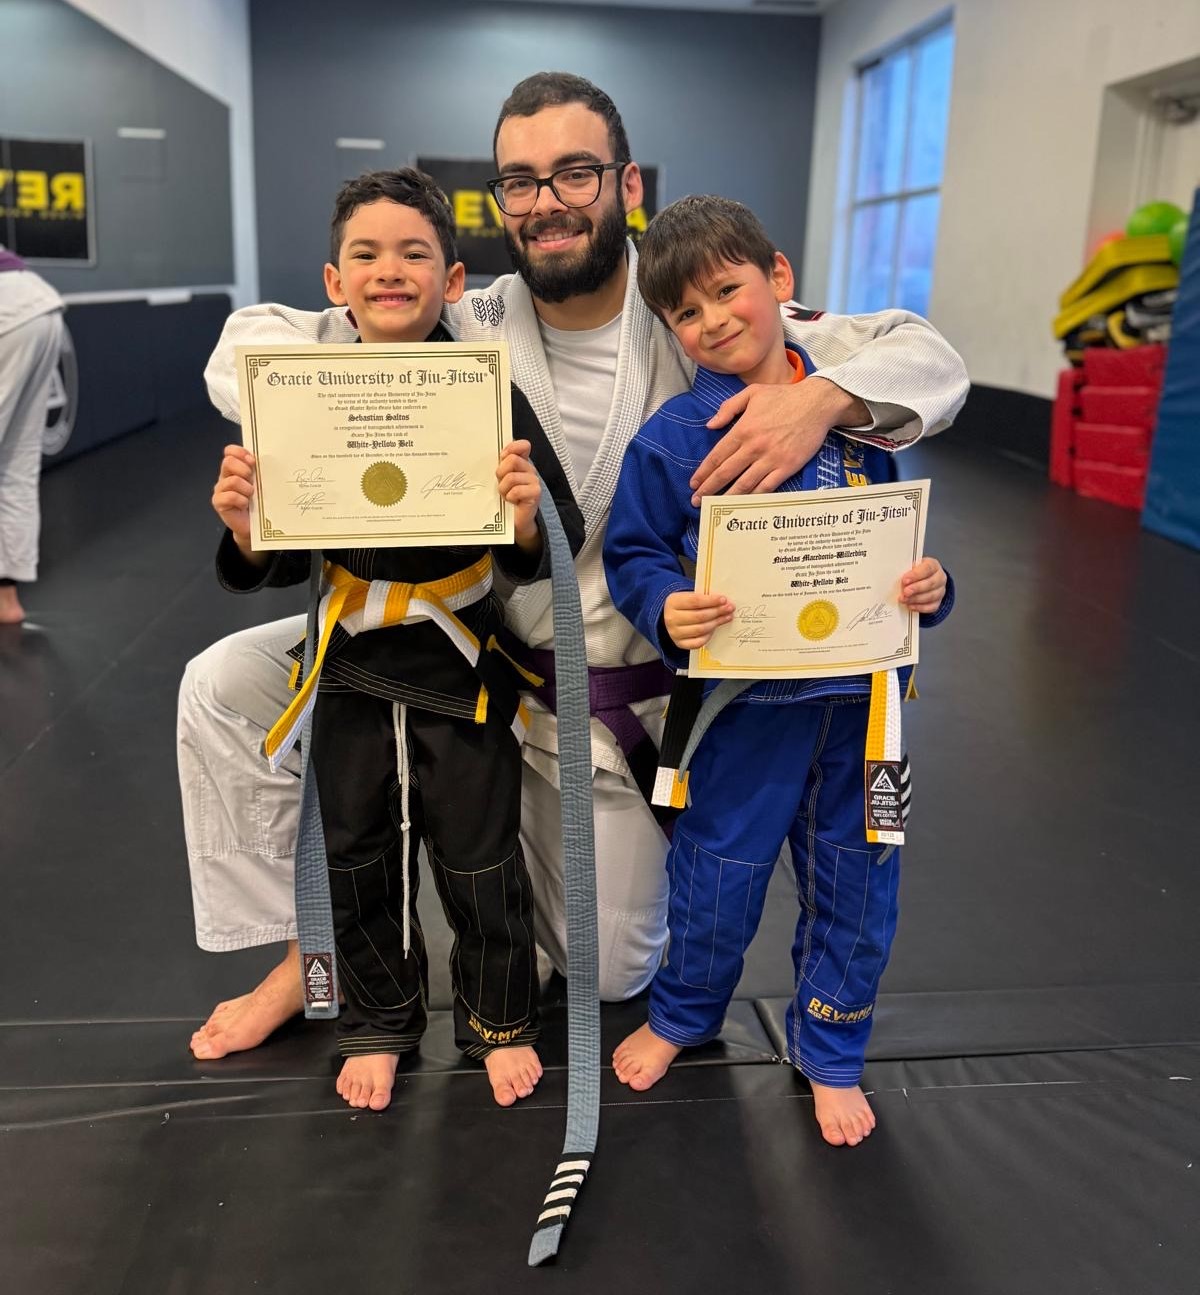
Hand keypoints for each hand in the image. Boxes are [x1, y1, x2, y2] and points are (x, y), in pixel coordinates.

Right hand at [212, 445, 256, 552]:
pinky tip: (245, 505)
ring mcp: (220, 489)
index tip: (253, 461)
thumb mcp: (261, 483)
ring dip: (245, 488)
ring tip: (252, 495)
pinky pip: (228, 496)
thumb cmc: (259, 503)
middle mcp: (226, 476)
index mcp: (235, 468)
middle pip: (228, 462)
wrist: (255, 526)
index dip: (240, 452)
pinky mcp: (218, 502)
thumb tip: (265, 461)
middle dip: (244, 470)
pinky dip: (240, 500)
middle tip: (253, 480)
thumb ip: (260, 471)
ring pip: (231, 480)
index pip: (230, 451)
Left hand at [496, 439, 540, 546]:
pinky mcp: (536, 493)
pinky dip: (510, 497)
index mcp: (521, 463)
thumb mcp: (498, 479)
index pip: (522, 446)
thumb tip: (497, 453)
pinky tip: (512, 501)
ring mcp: (534, 481)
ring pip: (512, 477)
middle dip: (501, 473)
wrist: (512, 521)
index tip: (502, 457)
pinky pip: (517, 490)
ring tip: (505, 496)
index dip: (511, 448)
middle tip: (501, 484)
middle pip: (512, 460)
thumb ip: (499, 464)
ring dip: (503, 489)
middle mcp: (529, 470)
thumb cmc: (504, 499)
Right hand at [663, 591, 733, 650]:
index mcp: (673, 602)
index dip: (711, 601)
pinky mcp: (680, 643)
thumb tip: (724, 602)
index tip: (724, 600)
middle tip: (729, 609)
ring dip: (716, 623)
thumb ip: (703, 598)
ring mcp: (675, 633)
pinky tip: (715, 628)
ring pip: (700, 629)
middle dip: (717, 612)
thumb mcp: (689, 596)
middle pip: (699, 616)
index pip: (695, 601)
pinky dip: (709, 635)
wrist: (671, 618)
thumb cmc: (684, 605)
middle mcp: (671, 618)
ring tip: (726, 617)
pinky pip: (698, 642)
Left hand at [691, 376, 870, 503]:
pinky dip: (752, 498)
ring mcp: (771, 459)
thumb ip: (728, 408)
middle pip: (726, 473)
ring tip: (714, 506)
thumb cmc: (784, 397)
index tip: (694, 483)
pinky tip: (742, 506)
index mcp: (743, 430)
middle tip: (696, 501)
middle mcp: (754, 447)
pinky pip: (766, 487)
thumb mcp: (752, 393)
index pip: (717, 456)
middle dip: (708, 489)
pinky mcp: (787, 467)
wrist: (817, 404)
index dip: (703, 472)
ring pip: (744, 484)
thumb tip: (710, 425)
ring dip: (726, 497)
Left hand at [899, 557, 946, 614]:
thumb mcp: (911, 567)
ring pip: (931, 596)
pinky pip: (931, 607)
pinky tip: (910, 606)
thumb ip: (907, 571)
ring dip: (916, 599)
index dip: (916, 574)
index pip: (927, 568)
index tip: (905, 580)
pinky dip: (920, 607)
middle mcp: (940, 577)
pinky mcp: (938, 602)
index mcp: (933, 565)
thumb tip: (897, 577)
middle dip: (916, 588)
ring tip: (904, 599)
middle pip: (931, 583)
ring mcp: (940, 590)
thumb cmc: (916, 572)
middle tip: (905, 592)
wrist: (923, 580)